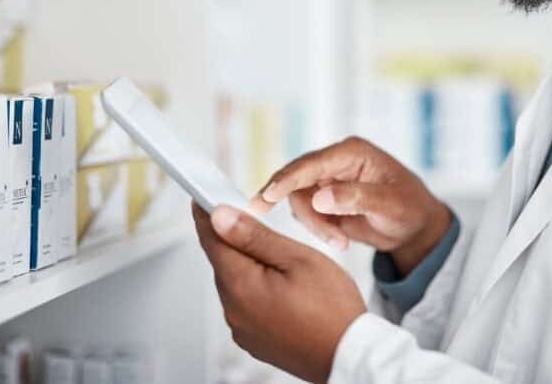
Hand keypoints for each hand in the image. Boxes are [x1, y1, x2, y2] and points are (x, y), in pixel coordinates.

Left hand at [193, 202, 366, 383]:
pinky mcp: (253, 340)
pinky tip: (281, 284)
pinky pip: (245, 304)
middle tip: (251, 217)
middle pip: (223, 261)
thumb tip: (220, 217)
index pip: (211, 240)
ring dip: (247, 264)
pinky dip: (255, 288)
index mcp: (241, 286)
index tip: (202, 196)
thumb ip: (255, 236)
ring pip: (235, 282)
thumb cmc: (332, 309)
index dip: (206, 214)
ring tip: (279, 257)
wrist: (349, 355)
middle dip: (233, 238)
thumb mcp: (297, 259)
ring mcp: (242, 329)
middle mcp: (234, 310)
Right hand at [250, 136, 451, 275]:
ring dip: (314, 225)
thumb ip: (356, 198)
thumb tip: (320, 197)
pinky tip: (340, 240)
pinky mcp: (323, 201)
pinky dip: (317, 230)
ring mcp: (327, 182)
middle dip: (303, 211)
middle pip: (298, 182)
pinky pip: (306, 214)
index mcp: (352, 153)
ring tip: (340, 243)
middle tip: (313, 234)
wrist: (415, 228)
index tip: (267, 197)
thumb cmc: (410, 208)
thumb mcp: (390, 204)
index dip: (287, 179)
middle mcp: (335, 163)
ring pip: (299, 201)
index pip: (311, 163)